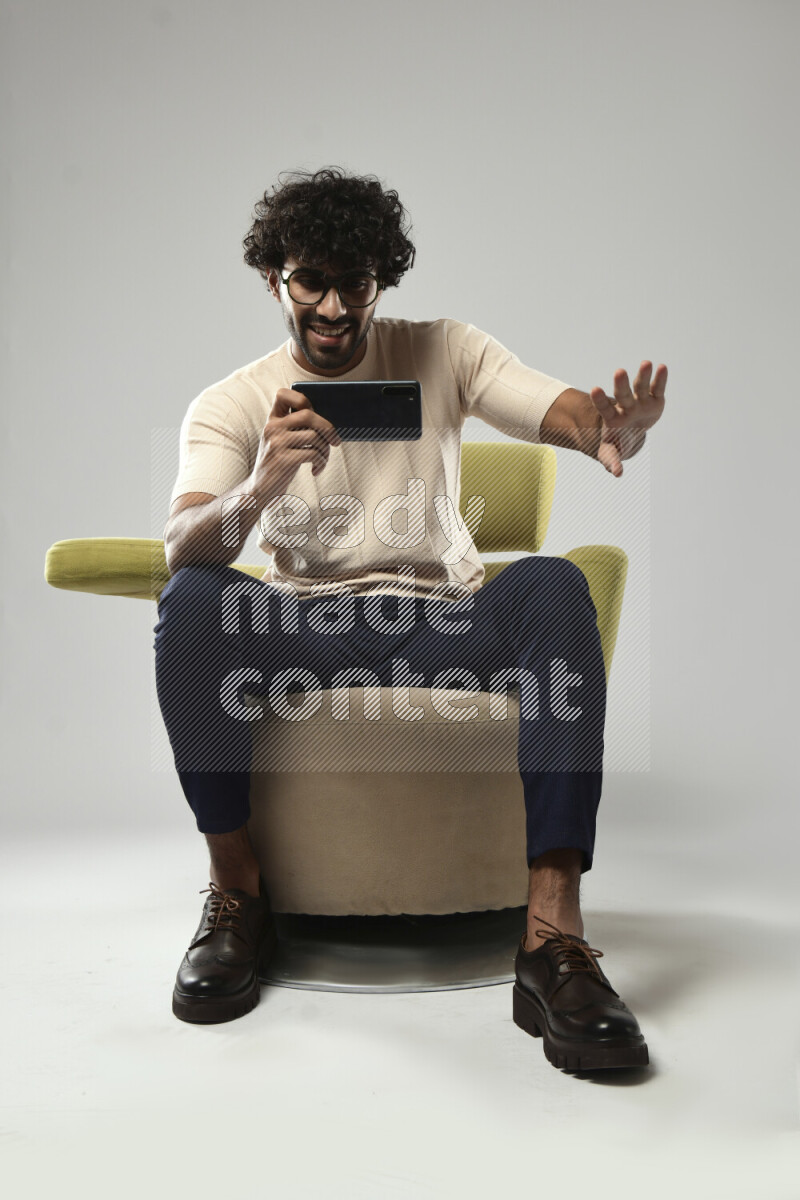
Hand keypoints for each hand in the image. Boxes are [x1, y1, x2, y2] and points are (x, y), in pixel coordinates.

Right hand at [250, 388, 341, 500]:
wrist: (260, 489)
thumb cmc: (278, 464)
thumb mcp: (280, 441)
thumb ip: (295, 428)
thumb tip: (326, 423)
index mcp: (272, 420)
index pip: (283, 394)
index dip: (302, 399)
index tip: (315, 413)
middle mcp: (272, 428)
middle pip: (308, 414)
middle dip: (328, 428)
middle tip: (335, 441)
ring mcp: (276, 443)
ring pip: (314, 436)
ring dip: (325, 450)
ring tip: (322, 460)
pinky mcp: (283, 460)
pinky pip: (313, 454)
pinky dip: (321, 462)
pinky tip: (316, 469)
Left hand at [590, 361, 666, 476]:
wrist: (628, 432)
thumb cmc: (616, 441)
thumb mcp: (610, 452)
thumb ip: (611, 460)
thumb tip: (617, 473)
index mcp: (612, 418)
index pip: (604, 408)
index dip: (600, 400)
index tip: (595, 389)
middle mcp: (625, 406)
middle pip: (622, 395)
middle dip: (621, 385)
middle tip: (619, 371)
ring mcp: (639, 401)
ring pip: (640, 387)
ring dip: (643, 376)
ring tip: (646, 363)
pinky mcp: (654, 399)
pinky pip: (657, 389)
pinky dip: (660, 379)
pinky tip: (662, 367)